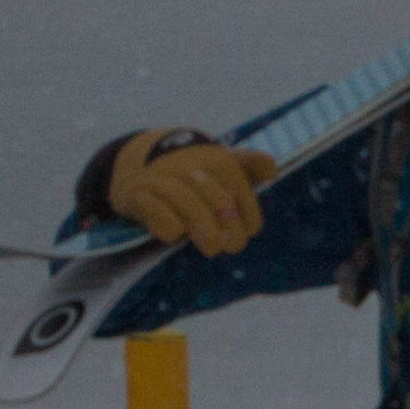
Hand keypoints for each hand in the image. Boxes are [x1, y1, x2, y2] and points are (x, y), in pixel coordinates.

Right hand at [87, 127, 269, 257]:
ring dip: (205, 231)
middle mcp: (191, 166)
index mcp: (217, 160)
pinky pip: (157, 212)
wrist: (142, 164)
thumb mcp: (221, 164)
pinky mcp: (138, 194)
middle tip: (231, 246)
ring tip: (212, 248)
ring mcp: (163, 179)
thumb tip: (272, 170)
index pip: (240, 192)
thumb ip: (249, 166)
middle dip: (231, 229)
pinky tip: (175, 236)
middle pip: (220, 202)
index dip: (249, 217)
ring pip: (191, 207)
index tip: (248, 232)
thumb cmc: (193, 173)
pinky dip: (168, 226)